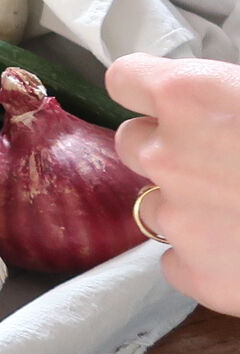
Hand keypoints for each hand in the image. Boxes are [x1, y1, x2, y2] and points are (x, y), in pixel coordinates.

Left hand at [108, 53, 239, 315]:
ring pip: (154, 205)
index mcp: (190, 95)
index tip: (171, 100)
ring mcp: (179, 218)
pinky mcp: (200, 275)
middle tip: (221, 159)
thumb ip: (236, 96)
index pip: (125, 79)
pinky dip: (204, 259)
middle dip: (167, 146)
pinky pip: (177, 262)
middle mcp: (167, 153)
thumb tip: (230, 104)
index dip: (149, 89)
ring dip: (188, 205)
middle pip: (132, 142)